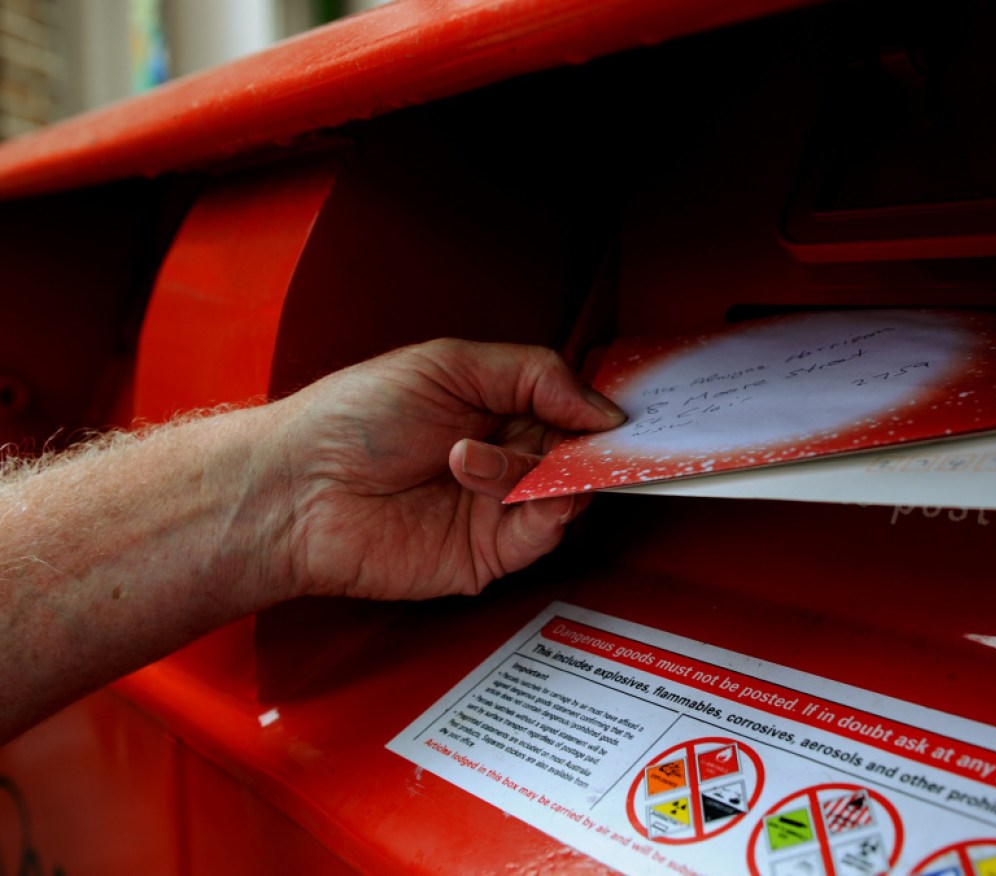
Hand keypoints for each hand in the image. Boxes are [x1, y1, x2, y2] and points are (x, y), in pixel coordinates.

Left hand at [273, 339, 624, 601]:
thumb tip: (601, 406)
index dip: (595, 410)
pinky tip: (504, 488)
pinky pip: (545, 533)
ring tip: (472, 457)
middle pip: (579, 454)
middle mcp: (503, 457)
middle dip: (585, 445)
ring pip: (569, 493)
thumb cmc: (355, 418)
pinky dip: (544, 509)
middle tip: (581, 439)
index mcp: (496, 407)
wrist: (299, 490)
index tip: (617, 411)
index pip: (570, 409)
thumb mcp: (450, 364)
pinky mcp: (490, 554)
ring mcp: (497, 508)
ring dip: (538, 470)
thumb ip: (535, 374)